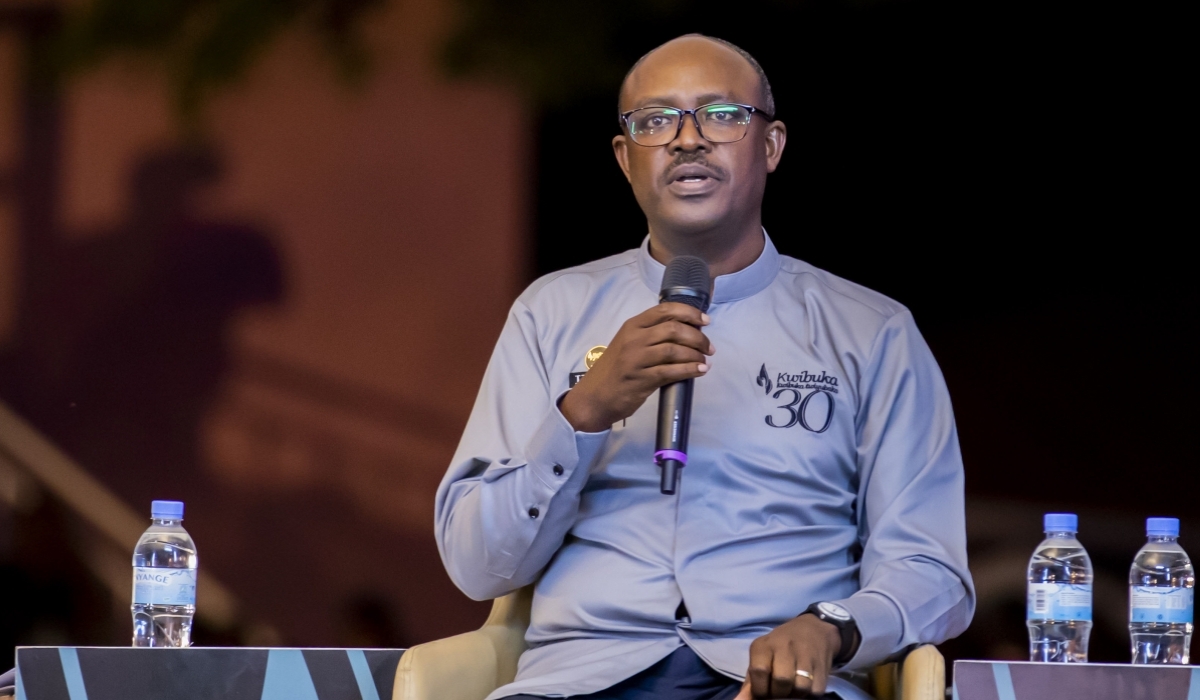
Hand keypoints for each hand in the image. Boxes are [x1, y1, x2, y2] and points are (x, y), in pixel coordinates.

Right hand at [559, 302, 713, 431]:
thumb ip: (651, 336)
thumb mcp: (628, 344)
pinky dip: (689, 370)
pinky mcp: (641, 379)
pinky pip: (671, 371)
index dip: (689, 313)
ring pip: (674, 349)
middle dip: (697, 337)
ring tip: (705, 360)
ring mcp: (636, 359)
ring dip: (695, 354)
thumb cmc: (615, 370)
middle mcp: (634, 339)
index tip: (705, 321)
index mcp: (632, 326)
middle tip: (709, 347)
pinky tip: (700, 370)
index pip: (665, 310)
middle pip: (674, 329)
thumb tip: (687, 332)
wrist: (594, 397)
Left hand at [734, 614, 841, 698]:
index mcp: (764, 645)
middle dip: (779, 693)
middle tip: (779, 690)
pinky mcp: (823, 665)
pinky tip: (806, 683)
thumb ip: (751, 681)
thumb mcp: (761, 657)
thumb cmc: (780, 648)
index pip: (759, 671)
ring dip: (795, 694)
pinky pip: (816, 690)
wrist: (813, 630)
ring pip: (800, 687)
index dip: (760, 689)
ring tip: (793, 687)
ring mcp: (806, 654)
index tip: (763, 691)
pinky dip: (810, 693)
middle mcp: (785, 646)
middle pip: (781, 681)